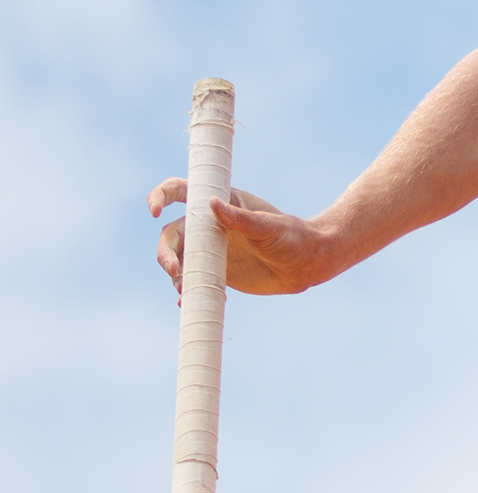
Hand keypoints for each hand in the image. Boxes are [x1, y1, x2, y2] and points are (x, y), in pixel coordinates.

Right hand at [148, 180, 332, 294]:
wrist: (306, 265)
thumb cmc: (292, 238)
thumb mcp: (268, 226)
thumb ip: (240, 218)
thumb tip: (211, 203)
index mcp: (221, 203)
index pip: (181, 192)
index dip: (161, 196)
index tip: (154, 210)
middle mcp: (210, 225)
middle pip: (172, 234)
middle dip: (166, 252)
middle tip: (175, 271)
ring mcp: (211, 249)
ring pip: (178, 259)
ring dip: (175, 275)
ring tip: (186, 290)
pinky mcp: (216, 272)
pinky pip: (191, 280)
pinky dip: (186, 290)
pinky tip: (190, 301)